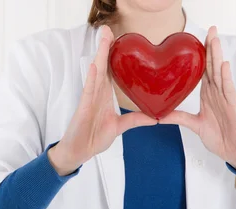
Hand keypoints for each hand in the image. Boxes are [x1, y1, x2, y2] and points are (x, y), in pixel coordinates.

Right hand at [48, 26, 156, 174]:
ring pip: (95, 74)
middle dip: (105, 48)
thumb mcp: (120, 127)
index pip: (109, 71)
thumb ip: (136, 119)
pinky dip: (91, 79)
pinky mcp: (83, 109)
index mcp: (104, 95)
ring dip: (99, 56)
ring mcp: (89, 100)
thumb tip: (155, 117)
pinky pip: (88, 92)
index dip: (113, 55)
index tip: (118, 40)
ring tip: (103, 39)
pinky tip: (94, 67)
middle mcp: (96, 94)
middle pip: (101, 67)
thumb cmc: (94, 137)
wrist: (80, 152)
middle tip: (107, 29)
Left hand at [159, 26, 235, 171]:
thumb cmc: (218, 137)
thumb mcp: (194, 125)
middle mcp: (217, 93)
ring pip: (221, 73)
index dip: (201, 55)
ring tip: (215, 40)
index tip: (197, 40)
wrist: (233, 152)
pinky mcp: (234, 107)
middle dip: (212, 48)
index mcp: (208, 95)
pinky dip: (226, 77)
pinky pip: (229, 90)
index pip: (204, 70)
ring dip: (218, 56)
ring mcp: (227, 98)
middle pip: (213, 66)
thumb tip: (158, 115)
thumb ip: (178, 117)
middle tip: (210, 29)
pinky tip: (224, 65)